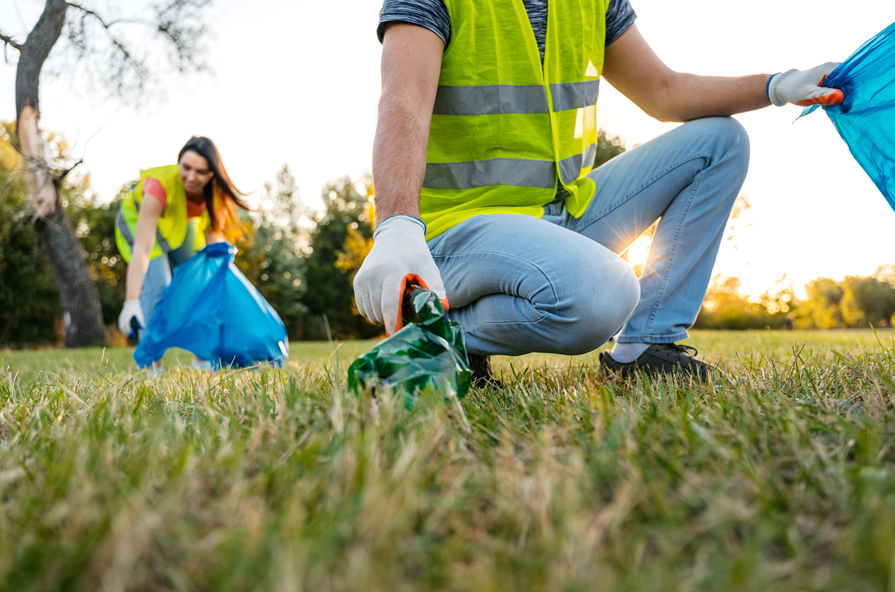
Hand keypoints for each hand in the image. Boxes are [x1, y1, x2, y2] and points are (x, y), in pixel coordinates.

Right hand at [118, 300, 144, 336]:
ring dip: (125, 332)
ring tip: (130, 337)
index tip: (131, 334)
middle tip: (131, 337)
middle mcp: (123, 317)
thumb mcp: (139, 314)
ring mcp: (121, 318)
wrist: (131, 304)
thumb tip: (142, 328)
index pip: (126, 323)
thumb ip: (140, 321)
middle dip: (126, 332)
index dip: (128, 329)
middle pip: (123, 326)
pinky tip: (128, 333)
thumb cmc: (136, 309)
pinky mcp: (120, 320)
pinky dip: (124, 330)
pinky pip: (121, 326)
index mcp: (128, 314)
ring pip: (121, 327)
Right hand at [353, 215, 447, 334]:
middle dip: (391, 320)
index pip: (390, 304)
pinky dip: (373, 311)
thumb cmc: (416, 256)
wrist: (395, 236)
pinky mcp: (357, 281)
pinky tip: (384, 300)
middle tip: (405, 314)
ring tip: (396, 304)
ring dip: (382, 316)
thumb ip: (435, 288)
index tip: (398, 337)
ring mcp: (363, 278)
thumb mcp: (429, 268)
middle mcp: (374, 275)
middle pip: (379, 313)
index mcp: (394, 271)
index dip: (393, 323)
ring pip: (370, 313)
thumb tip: (442, 308)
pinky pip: (362, 309)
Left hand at [767, 62, 842, 106]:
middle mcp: (834, 67)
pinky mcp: (831, 79)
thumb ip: (823, 95)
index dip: (851, 91)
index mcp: (830, 67)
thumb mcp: (807, 94)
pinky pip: (841, 87)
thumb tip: (841, 97)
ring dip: (844, 95)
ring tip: (840, 105)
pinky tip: (835, 102)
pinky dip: (839, 95)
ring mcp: (833, 73)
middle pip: (849, 81)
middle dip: (849, 94)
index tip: (847, 104)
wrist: (785, 88)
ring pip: (846, 85)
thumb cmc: (794, 90)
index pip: (849, 78)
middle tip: (844, 107)